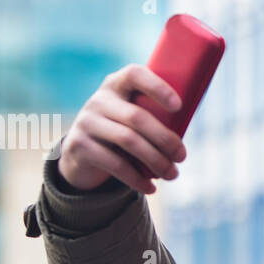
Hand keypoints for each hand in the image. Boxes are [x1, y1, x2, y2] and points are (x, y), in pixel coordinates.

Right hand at [55, 64, 186, 193]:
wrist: (82, 155)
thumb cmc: (122, 133)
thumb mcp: (134, 120)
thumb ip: (154, 118)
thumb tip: (183, 141)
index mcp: (116, 85)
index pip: (135, 75)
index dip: (157, 87)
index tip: (179, 106)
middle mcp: (99, 100)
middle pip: (137, 117)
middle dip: (165, 139)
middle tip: (182, 157)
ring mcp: (86, 122)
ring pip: (128, 140)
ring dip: (156, 160)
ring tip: (172, 174)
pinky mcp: (79, 146)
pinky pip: (115, 164)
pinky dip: (137, 179)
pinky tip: (151, 188)